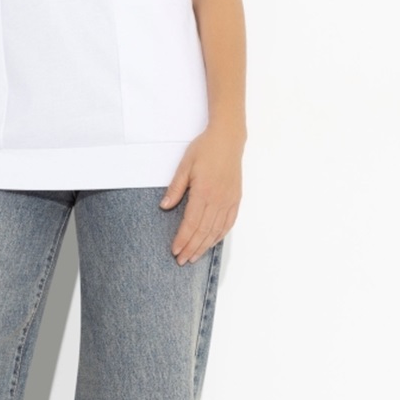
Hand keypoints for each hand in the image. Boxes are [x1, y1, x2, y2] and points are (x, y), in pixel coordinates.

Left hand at [159, 125, 243, 264]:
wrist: (228, 139)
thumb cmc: (205, 149)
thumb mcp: (185, 165)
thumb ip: (176, 188)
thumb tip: (165, 206)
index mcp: (204, 192)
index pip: (191, 223)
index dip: (183, 239)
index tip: (175, 250)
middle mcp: (218, 200)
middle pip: (204, 231)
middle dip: (192, 248)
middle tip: (182, 260)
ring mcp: (229, 201)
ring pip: (216, 230)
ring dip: (205, 246)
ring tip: (194, 257)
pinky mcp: (235, 199)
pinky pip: (228, 223)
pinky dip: (219, 236)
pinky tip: (212, 243)